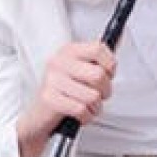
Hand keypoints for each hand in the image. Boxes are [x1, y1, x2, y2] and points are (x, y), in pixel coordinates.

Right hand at [14, 41, 115, 156]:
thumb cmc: (64, 92)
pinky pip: (81, 109)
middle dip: (105, 90)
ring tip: (89, 106)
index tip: (109, 73)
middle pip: (98, 74)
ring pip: (92, 95)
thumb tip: (118, 39)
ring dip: (96, 107)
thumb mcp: (79, 70)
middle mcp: (59, 62)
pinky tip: (81, 114)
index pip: (98, 48)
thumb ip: (97, 59)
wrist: (39, 117)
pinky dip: (86, 117)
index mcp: (68, 50)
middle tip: (100, 95)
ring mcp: (53, 80)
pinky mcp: (50, 99)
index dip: (110, 64)